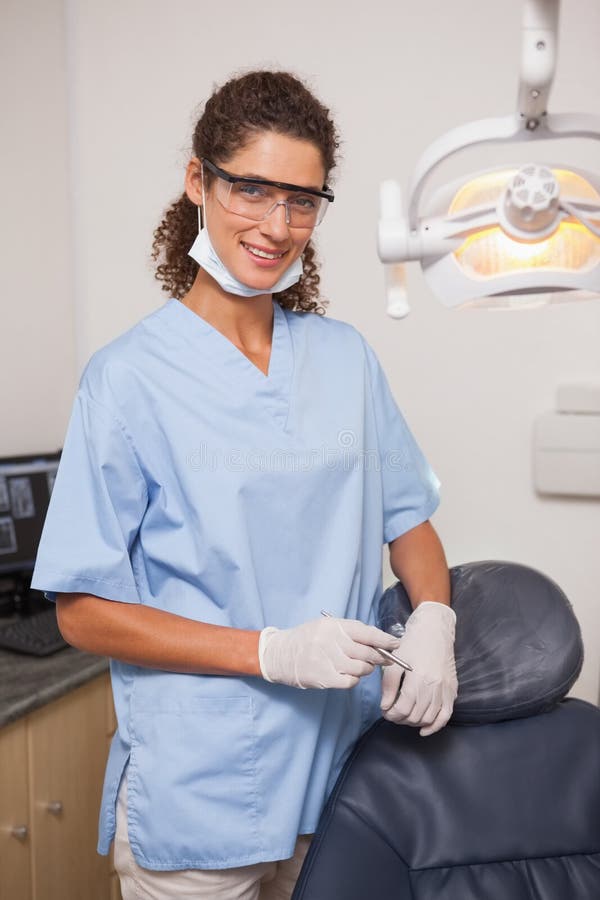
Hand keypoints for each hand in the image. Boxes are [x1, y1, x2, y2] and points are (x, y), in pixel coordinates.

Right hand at [258, 617, 401, 689]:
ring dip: (365, 670)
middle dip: (379, 657)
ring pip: (361, 668)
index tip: (396, 644)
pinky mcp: (323, 677)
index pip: (367, 632)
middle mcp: (331, 641)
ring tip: (358, 667)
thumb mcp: (326, 628)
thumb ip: (350, 633)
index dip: (385, 639)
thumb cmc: (307, 640)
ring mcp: (327, 660)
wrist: (279, 654)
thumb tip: (379, 642)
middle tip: (383, 659)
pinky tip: (347, 675)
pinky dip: (353, 680)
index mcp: (334, 626)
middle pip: (367, 652)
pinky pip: (350, 682)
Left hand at [380, 601, 456, 736]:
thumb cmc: (412, 644)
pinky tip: (424, 730)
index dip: (390, 714)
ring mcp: (445, 690)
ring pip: (428, 718)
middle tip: (392, 712)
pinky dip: (435, 726)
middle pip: (414, 716)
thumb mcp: (394, 662)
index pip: (402, 709)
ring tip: (404, 716)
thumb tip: (386, 706)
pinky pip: (446, 715)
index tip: (385, 711)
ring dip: (414, 722)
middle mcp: (433, 687)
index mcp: (418, 679)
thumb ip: (388, 686)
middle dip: (399, 718)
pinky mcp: (452, 690)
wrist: (434, 632)